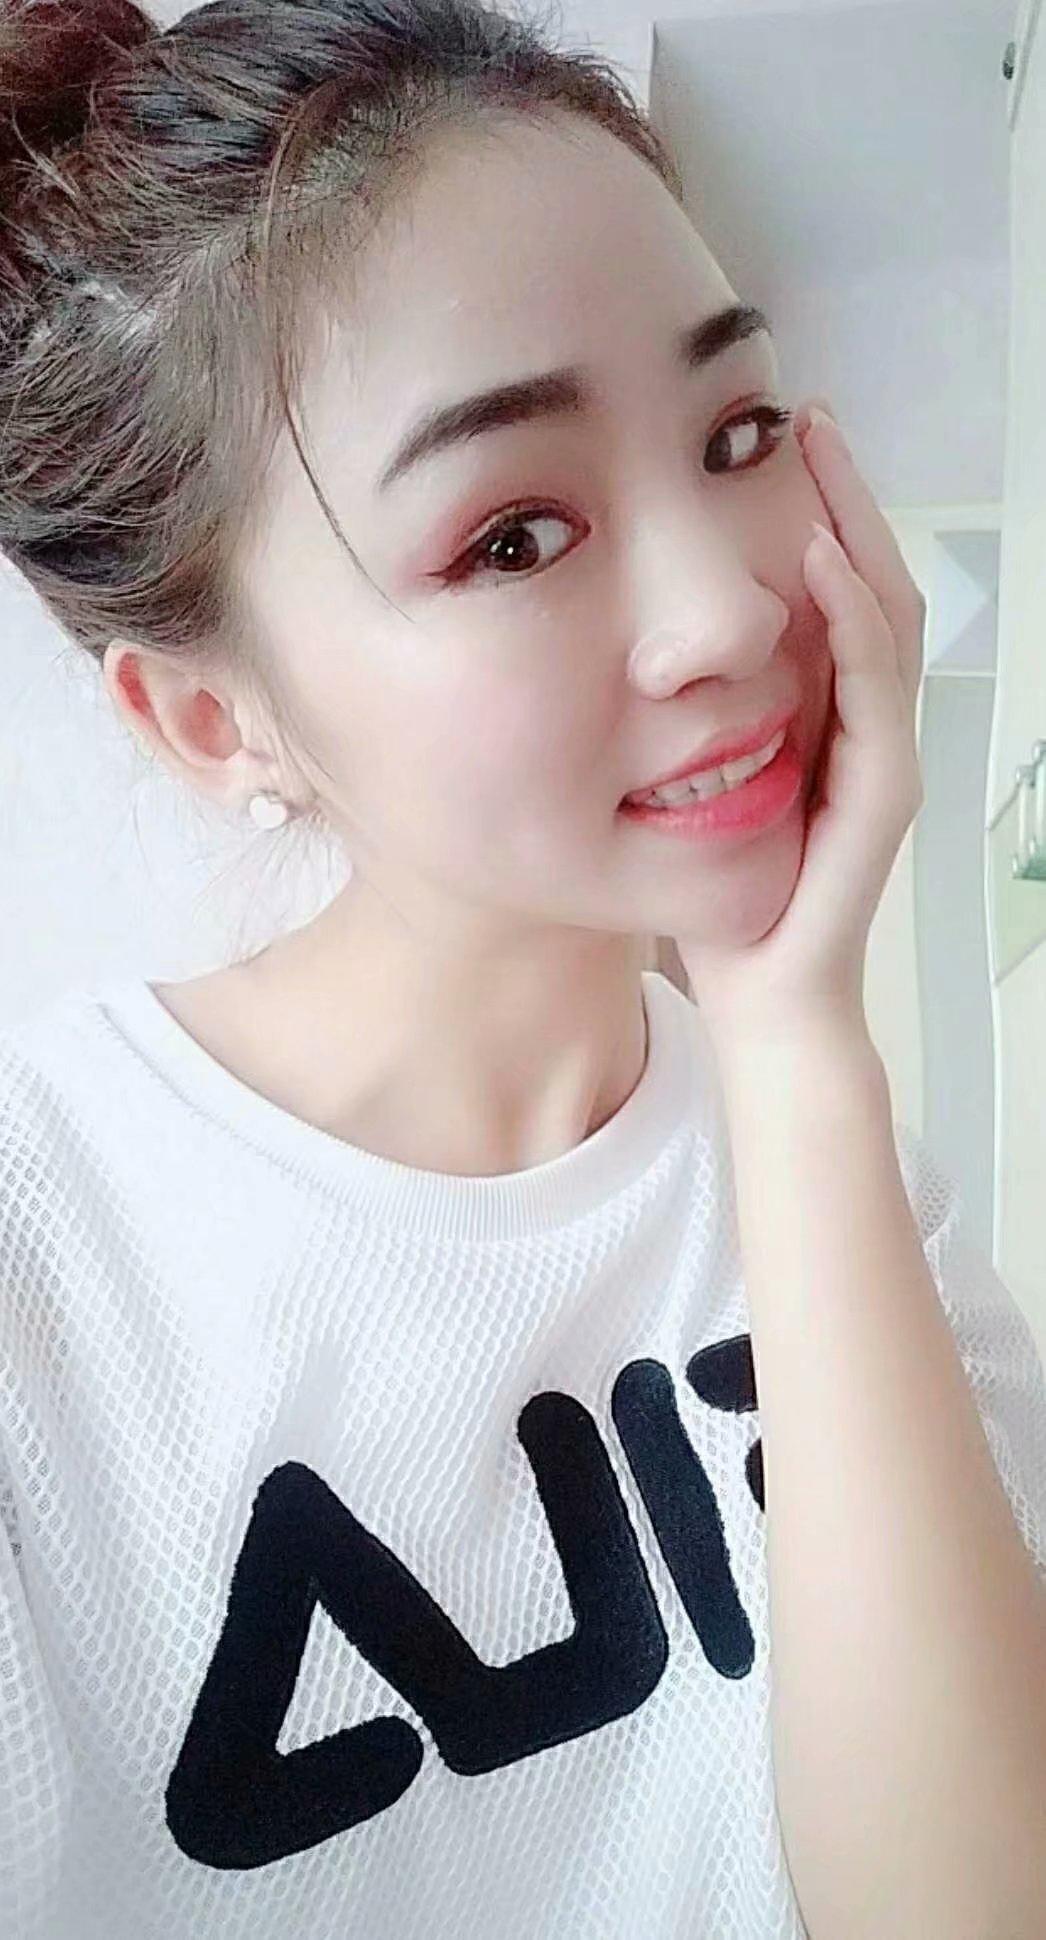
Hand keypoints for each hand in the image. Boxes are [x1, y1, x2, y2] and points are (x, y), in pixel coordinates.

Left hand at [675, 401, 926, 1056]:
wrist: (759, 997)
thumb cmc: (719, 899)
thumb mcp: (685, 786)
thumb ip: (677, 721)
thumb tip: (613, 650)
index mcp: (821, 712)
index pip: (829, 591)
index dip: (809, 512)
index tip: (764, 439)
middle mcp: (862, 720)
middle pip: (869, 581)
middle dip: (841, 495)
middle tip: (804, 417)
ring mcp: (881, 751)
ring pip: (887, 615)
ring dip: (856, 529)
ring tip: (818, 457)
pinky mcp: (883, 790)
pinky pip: (877, 688)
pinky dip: (855, 621)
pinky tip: (820, 563)